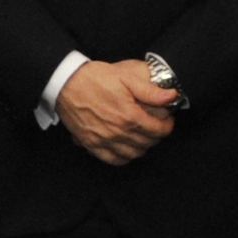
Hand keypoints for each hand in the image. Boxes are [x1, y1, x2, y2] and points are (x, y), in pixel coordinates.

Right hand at [55, 59, 178, 166]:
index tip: (168, 121)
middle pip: (147, 143)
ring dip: (142, 148)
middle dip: (156, 136)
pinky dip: (123, 157)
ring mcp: (104, 141)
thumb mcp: (126, 78)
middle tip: (156, 127)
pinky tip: (126, 148)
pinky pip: (113, 160)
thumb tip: (171, 96)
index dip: (167, 127)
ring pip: (132, 154)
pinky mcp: (91, 144)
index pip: (158, 130)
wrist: (66, 83)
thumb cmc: (95, 78)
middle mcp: (118, 132)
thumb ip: (150, 91)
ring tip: (142, 137)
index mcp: (129, 116)